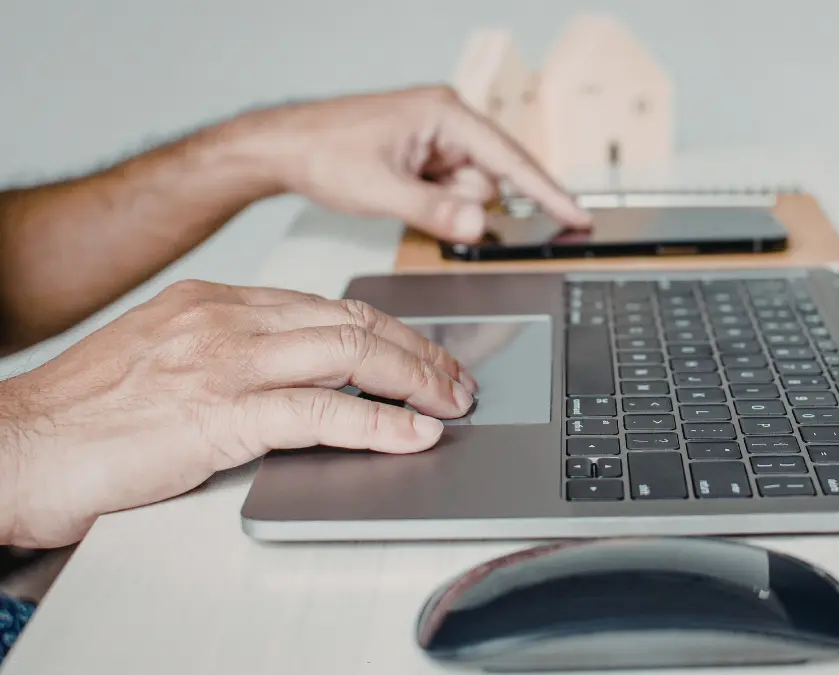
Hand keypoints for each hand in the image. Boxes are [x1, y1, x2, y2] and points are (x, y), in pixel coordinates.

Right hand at [0, 280, 477, 547]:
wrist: (17, 446)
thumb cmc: (86, 414)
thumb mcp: (168, 358)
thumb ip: (234, 354)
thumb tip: (303, 375)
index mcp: (216, 301)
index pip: (330, 306)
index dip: (391, 331)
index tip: (422, 354)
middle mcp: (226, 319)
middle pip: (353, 321)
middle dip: (418, 352)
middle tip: (455, 381)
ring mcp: (224, 362)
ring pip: (351, 354)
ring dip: (415, 381)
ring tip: (450, 404)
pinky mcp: (219, 414)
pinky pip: (322, 412)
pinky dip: (379, 424)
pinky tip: (412, 435)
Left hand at [244, 85, 591, 242]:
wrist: (283, 147)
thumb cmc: (323, 151)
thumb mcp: (380, 190)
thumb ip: (435, 211)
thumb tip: (480, 224)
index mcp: (445, 114)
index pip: (512, 160)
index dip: (548, 192)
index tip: (579, 216)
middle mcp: (448, 121)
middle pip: (489, 181)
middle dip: (460, 203)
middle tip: (415, 200)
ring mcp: (438, 138)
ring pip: (470, 191)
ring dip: (442, 204)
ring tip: (397, 191)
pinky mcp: (427, 155)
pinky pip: (450, 191)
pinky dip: (432, 201)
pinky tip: (398, 191)